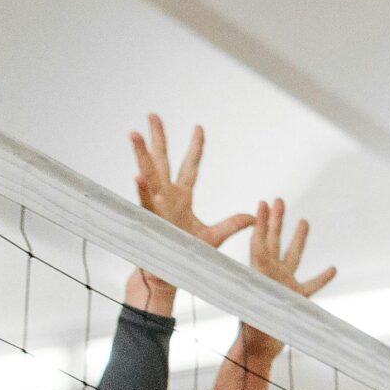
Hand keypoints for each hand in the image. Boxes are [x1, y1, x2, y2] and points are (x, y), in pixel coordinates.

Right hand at [128, 114, 253, 266]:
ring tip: (135, 134)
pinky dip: (141, 190)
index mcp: (181, 197)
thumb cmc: (186, 254)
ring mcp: (156, 206)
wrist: (170, 274)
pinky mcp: (150, 220)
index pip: (190, 167)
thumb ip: (233, 224)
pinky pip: (144, 204)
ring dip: (141, 156)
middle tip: (153, 115)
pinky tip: (137, 176)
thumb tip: (254, 216)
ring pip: (148, 176)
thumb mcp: (214, 237)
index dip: (195, 148)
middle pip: (162, 161)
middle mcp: (166, 197)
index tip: (199, 128)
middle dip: (158, 139)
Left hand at [235, 197, 336, 365]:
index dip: (262, 222)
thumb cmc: (253, 333)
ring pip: (293, 257)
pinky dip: (321, 278)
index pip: (260, 243)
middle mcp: (271, 277)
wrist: (257, 352)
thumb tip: (262, 274)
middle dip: (277, 221)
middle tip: (279, 200)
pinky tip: (332, 268)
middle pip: (275, 242)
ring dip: (298, 239)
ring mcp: (284, 286)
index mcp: (260, 275)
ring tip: (303, 220)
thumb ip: (261, 289)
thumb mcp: (256, 307)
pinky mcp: (294, 300)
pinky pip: (311, 286)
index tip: (263, 203)